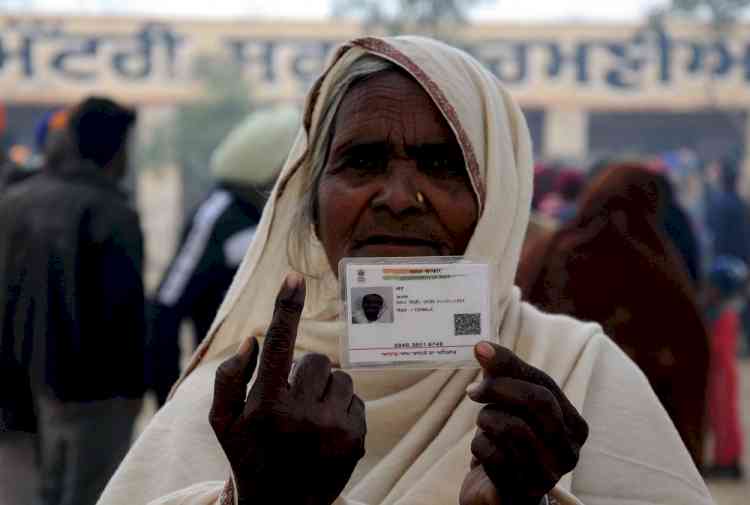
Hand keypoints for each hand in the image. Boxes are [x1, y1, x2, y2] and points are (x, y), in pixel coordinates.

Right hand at [209, 273, 366, 504]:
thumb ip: (229, 378)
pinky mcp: (357, 439)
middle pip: (316, 361)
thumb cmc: (249, 458)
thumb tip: (253, 340)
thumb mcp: (223, 424)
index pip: (279, 345)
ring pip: (340, 378)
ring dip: (326, 390)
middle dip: (305, 374)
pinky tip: (325, 432)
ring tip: (309, 419)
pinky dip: (342, 408)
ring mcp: (333, 429)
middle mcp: (302, 416)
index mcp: (266, 406)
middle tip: (291, 402)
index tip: (294, 278)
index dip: (286, 308)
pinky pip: (356, 399)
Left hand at [460, 342, 587, 504]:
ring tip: (484, 426)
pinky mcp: (522, 493)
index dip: (509, 365)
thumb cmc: (508, 439)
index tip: (480, 352)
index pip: (544, 384)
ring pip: (511, 427)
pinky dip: (479, 447)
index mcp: (574, 425)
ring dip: (485, 421)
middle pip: (536, 401)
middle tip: (474, 391)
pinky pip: (493, 455)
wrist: (498, 491)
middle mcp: (568, 452)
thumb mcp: (510, 403)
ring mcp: (547, 475)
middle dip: (498, 389)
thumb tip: (482, 345)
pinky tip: (482, 453)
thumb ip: (503, 372)